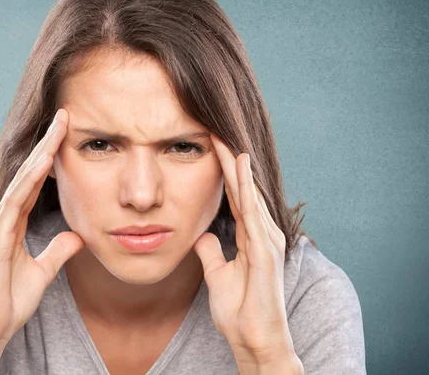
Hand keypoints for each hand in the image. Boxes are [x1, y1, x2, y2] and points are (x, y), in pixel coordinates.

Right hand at [0, 108, 84, 350]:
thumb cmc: (9, 301)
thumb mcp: (42, 271)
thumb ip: (58, 251)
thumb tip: (77, 235)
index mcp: (14, 223)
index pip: (36, 183)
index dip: (51, 158)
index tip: (67, 135)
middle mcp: (4, 219)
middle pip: (29, 174)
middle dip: (47, 144)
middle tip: (65, 116)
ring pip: (23, 181)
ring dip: (41, 153)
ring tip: (59, 127)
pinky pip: (16, 203)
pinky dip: (29, 180)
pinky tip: (43, 162)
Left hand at [194, 134, 293, 364]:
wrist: (253, 339)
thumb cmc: (240, 310)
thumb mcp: (218, 274)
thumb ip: (211, 252)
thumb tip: (201, 235)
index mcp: (251, 237)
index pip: (235, 197)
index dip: (224, 172)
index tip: (211, 147)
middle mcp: (262, 233)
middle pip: (243, 189)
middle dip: (230, 160)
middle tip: (215, 130)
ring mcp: (266, 240)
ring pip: (250, 194)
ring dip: (237, 166)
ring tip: (224, 138)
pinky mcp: (266, 250)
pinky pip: (253, 212)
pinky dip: (246, 188)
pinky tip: (239, 167)